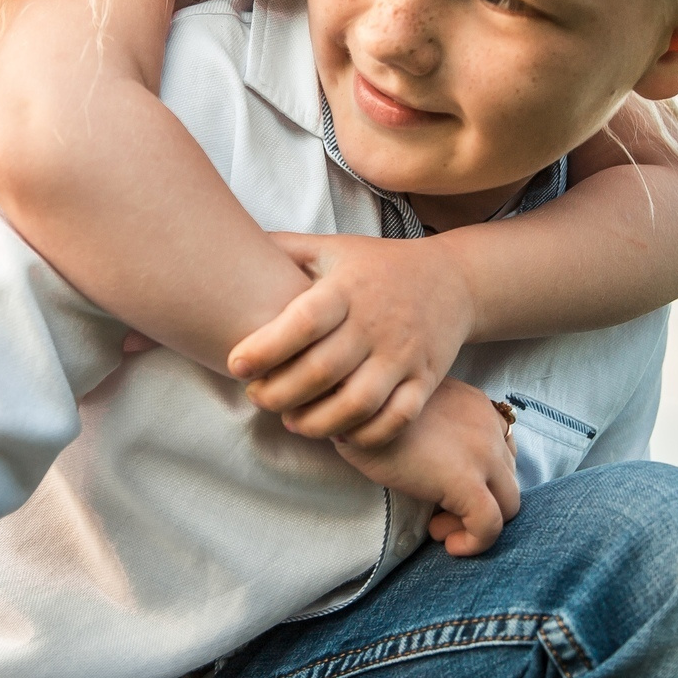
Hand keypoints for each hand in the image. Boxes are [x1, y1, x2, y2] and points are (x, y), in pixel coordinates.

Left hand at [228, 233, 476, 447]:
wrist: (452, 280)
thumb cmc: (376, 267)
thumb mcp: (331, 249)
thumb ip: (283, 250)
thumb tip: (225, 242)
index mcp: (347, 289)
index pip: (303, 322)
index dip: (266, 348)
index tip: (236, 365)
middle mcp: (376, 323)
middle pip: (323, 371)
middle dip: (280, 394)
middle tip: (256, 398)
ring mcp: (404, 355)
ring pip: (358, 404)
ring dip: (318, 422)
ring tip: (292, 421)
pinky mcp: (425, 380)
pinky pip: (397, 419)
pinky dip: (366, 435)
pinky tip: (339, 432)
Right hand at [330, 380, 518, 556]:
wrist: (352, 405)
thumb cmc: (368, 407)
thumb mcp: (410, 406)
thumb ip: (433, 425)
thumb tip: (428, 458)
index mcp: (476, 405)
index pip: (502, 447)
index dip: (481, 476)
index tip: (447, 487)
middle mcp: (488, 425)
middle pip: (508, 477)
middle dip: (481, 500)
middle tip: (440, 513)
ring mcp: (482, 454)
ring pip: (509, 504)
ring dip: (475, 522)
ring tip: (438, 526)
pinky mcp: (466, 482)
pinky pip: (490, 525)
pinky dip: (475, 542)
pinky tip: (447, 544)